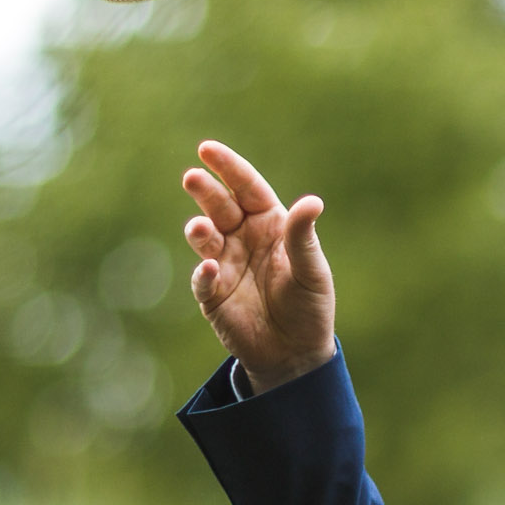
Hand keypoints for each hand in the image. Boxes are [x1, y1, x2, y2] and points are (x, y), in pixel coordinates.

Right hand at [181, 140, 335, 391]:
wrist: (295, 354)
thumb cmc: (309, 306)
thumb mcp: (312, 271)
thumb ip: (304, 237)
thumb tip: (312, 201)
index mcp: (269, 224)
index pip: (246, 188)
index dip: (228, 168)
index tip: (206, 150)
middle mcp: (243, 238)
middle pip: (220, 206)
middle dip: (205, 191)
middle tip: (192, 178)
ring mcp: (224, 264)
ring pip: (204, 237)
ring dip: (199, 230)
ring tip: (200, 228)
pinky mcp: (212, 294)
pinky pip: (201, 279)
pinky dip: (202, 273)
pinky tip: (209, 269)